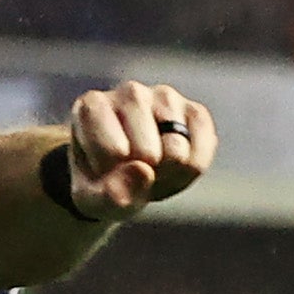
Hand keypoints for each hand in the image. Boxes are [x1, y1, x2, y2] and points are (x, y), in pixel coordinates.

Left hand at [58, 82, 214, 219]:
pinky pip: (200, 156)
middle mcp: (130, 93)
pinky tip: (173, 167)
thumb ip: (108, 194)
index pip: (114, 153)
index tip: (104, 171)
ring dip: (166, 176)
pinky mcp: (195, 112)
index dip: (113, 177)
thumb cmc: (102, 180)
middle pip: (148, 154)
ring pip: (177, 153)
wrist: (122, 173)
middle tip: (131, 173)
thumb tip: (144, 171)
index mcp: (92, 106)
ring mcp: (165, 97)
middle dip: (143, 176)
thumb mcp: (93, 200)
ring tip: (150, 169)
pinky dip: (188, 175)